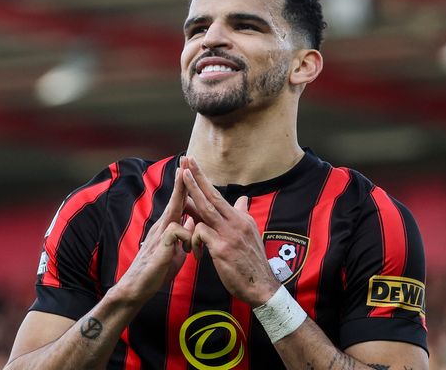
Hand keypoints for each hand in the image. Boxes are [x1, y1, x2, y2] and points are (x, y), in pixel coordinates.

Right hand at [115, 167, 193, 305]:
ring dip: (180, 192)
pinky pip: (176, 232)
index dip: (186, 186)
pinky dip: (187, 237)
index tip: (190, 168)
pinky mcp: (160, 247)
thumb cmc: (157, 270)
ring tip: (184, 175)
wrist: (137, 288)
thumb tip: (191, 222)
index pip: (179, 203)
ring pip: (173, 209)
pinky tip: (191, 249)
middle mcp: (162, 226)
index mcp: (168, 227)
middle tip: (186, 159)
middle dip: (181, 179)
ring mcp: (160, 235)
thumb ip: (183, 236)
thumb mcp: (175, 251)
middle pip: (174, 199)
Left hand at [180, 156, 279, 305]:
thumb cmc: (252, 262)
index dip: (204, 180)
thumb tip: (242, 199)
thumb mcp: (250, 234)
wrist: (262, 286)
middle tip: (187, 159)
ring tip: (183, 177)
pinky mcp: (223, 248)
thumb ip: (242, 215)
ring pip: (207, 208)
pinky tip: (192, 247)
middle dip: (198, 176)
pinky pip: (202, 233)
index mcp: (241, 218)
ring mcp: (230, 234)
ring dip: (194, 191)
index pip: (218, 195)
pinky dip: (192, 236)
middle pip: (213, 195)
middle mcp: (236, 222)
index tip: (193, 165)